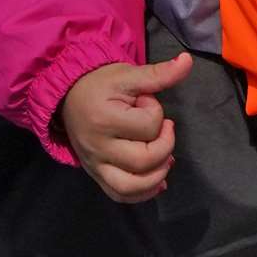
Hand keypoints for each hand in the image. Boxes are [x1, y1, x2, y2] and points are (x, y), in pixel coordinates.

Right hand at [60, 52, 192, 202]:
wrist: (68, 96)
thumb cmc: (101, 84)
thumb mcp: (129, 74)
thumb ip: (159, 73)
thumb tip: (187, 61)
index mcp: (105, 119)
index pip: (147, 126)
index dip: (156, 112)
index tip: (147, 101)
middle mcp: (98, 147)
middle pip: (143, 160)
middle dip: (164, 145)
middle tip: (164, 128)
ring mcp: (95, 165)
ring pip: (130, 187)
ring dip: (156, 176)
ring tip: (166, 158)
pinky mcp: (96, 174)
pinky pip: (119, 195)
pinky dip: (141, 193)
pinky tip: (157, 182)